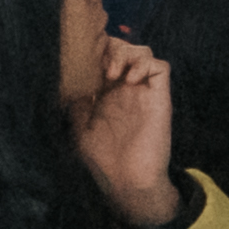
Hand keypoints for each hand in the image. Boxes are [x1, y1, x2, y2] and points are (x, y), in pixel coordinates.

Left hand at [69, 41, 181, 228]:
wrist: (128, 182)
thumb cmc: (103, 160)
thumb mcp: (80, 129)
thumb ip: (76, 103)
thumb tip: (67, 81)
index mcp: (106, 93)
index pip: (103, 58)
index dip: (94, 49)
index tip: (82, 55)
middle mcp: (125, 88)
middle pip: (122, 48)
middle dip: (110, 47)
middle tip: (99, 65)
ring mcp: (143, 92)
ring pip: (142, 52)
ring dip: (126, 53)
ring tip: (112, 73)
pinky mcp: (159, 97)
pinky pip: (160, 67)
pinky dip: (145, 64)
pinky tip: (130, 80)